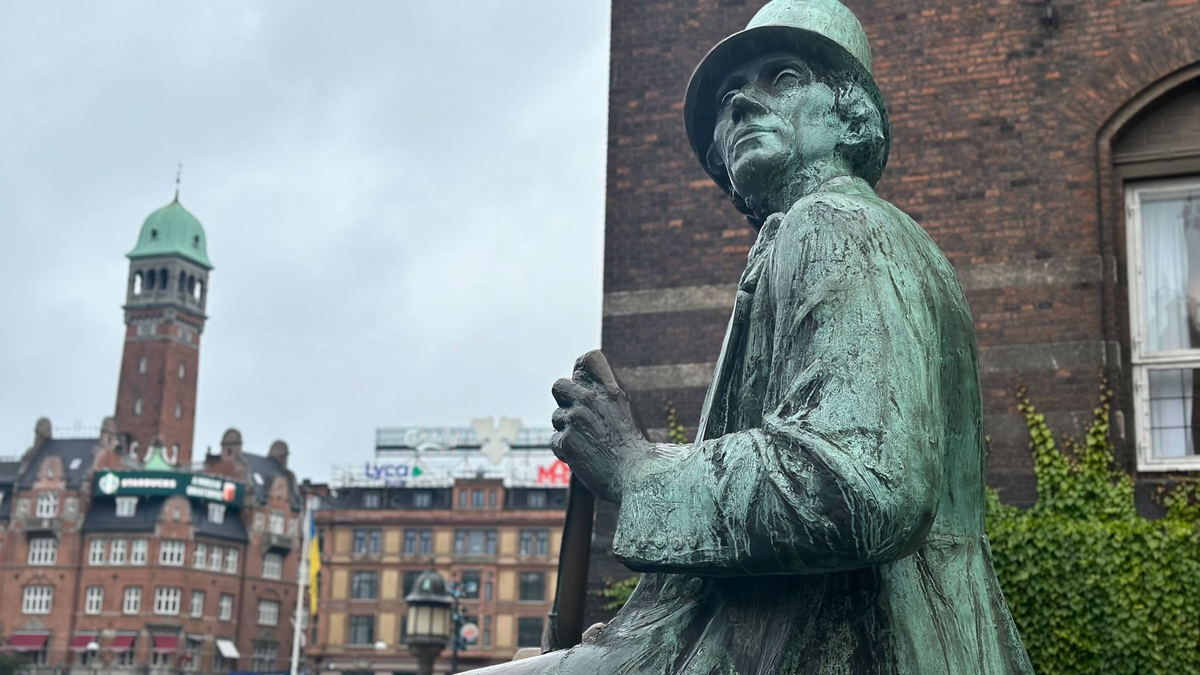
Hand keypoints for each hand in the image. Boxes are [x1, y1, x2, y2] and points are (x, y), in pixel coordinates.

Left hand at [551, 350, 652, 502]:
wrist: (635, 476)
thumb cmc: (629, 444)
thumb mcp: (622, 407)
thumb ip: (602, 386)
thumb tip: (577, 372)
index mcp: (609, 390)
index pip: (587, 359)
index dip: (582, 373)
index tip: (586, 387)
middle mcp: (591, 400)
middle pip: (559, 385)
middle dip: (564, 401)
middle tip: (580, 419)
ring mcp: (576, 420)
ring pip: (556, 417)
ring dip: (567, 429)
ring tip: (588, 443)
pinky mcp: (566, 441)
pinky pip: (555, 440)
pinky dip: (565, 449)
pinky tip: (583, 455)